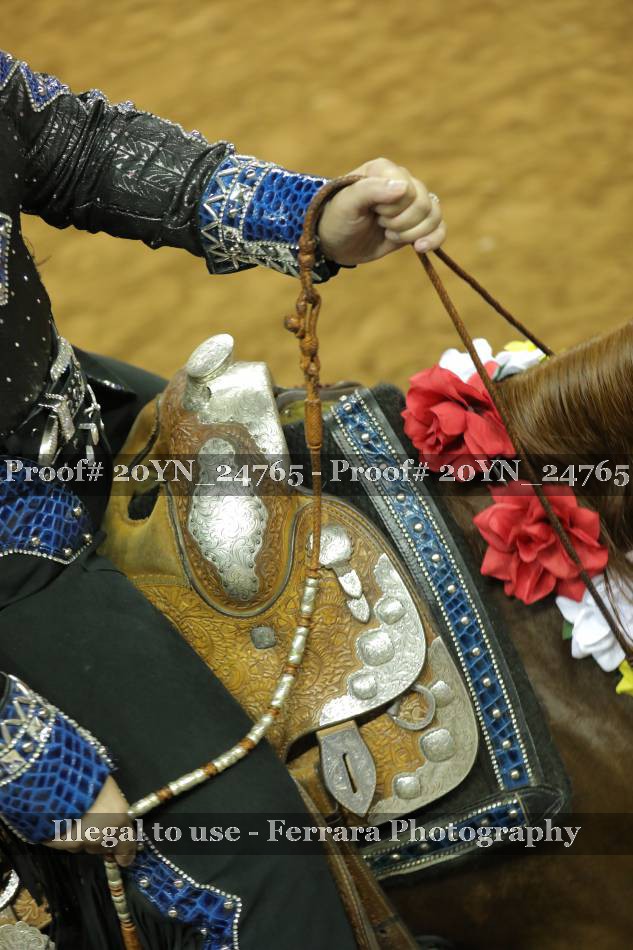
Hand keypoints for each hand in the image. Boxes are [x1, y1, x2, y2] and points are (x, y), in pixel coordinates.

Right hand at [44, 776, 136, 867]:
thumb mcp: (107, 787)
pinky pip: (64, 842)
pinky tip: (58, 819)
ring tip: (72, 815)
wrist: (54, 780)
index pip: (127, 845)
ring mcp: (79, 843)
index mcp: (118, 819)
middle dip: (99, 838)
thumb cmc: (86, 777)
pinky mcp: (59, 845)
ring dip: (80, 836)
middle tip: (91, 822)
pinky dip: (63, 834)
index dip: (125, 854)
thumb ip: (113, 806)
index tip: (123, 860)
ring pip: (82, 845)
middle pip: (102, 846)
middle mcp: (101, 836)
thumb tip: (114, 814)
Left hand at [317, 157, 445, 265]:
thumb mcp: (346, 203)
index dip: (393, 208)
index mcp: (385, 170)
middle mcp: (402, 182)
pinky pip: (440, 228)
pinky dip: (434, 239)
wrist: (334, 243)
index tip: (373, 211)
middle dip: (401, 223)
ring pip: (434, 215)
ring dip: (413, 233)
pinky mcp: (417, 224)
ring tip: (390, 235)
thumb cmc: (336, 218)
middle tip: (379, 224)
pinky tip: (420, 248)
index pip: (408, 189)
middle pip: (423, 204)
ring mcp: (411, 204)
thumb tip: (405, 188)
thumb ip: (370, 190)